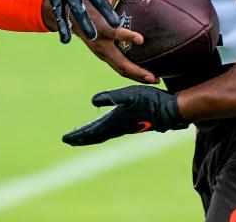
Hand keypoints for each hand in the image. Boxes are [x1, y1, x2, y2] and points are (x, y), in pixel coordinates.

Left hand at [62, 86, 187, 145]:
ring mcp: (125, 127)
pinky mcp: (131, 123)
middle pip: (95, 135)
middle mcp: (118, 127)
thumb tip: (93, 102)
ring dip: (90, 135)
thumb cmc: (150, 101)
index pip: (92, 132)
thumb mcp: (128, 95)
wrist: (169, 110)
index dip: (78, 136)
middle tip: (68, 140)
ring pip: (103, 134)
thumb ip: (111, 97)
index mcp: (114, 122)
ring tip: (81, 136)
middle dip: (81, 137)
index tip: (66, 139)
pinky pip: (111, 130)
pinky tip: (102, 128)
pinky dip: (101, 131)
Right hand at [80, 0, 158, 84]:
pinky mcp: (103, 57)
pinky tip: (145, 76)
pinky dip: (131, 74)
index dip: (127, 36)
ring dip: (137, 76)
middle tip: (154, 76)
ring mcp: (101, 53)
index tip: (141, 39)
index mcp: (100, 27)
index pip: (114, 33)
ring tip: (155, 79)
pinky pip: (118, 68)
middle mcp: (100, 44)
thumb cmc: (89, 2)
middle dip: (137, 71)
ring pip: (120, 69)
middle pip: (120, 63)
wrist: (69, 17)